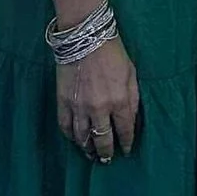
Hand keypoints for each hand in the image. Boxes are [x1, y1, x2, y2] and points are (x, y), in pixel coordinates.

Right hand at [56, 37, 139, 162]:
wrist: (85, 36)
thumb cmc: (113, 52)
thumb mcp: (132, 74)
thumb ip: (133, 98)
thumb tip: (131, 119)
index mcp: (120, 101)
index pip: (125, 131)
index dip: (126, 143)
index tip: (126, 150)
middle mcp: (99, 108)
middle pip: (102, 139)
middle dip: (106, 152)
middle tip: (106, 159)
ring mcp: (79, 106)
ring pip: (82, 137)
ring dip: (87, 148)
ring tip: (90, 153)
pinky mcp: (63, 101)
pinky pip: (65, 126)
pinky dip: (70, 136)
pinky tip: (75, 139)